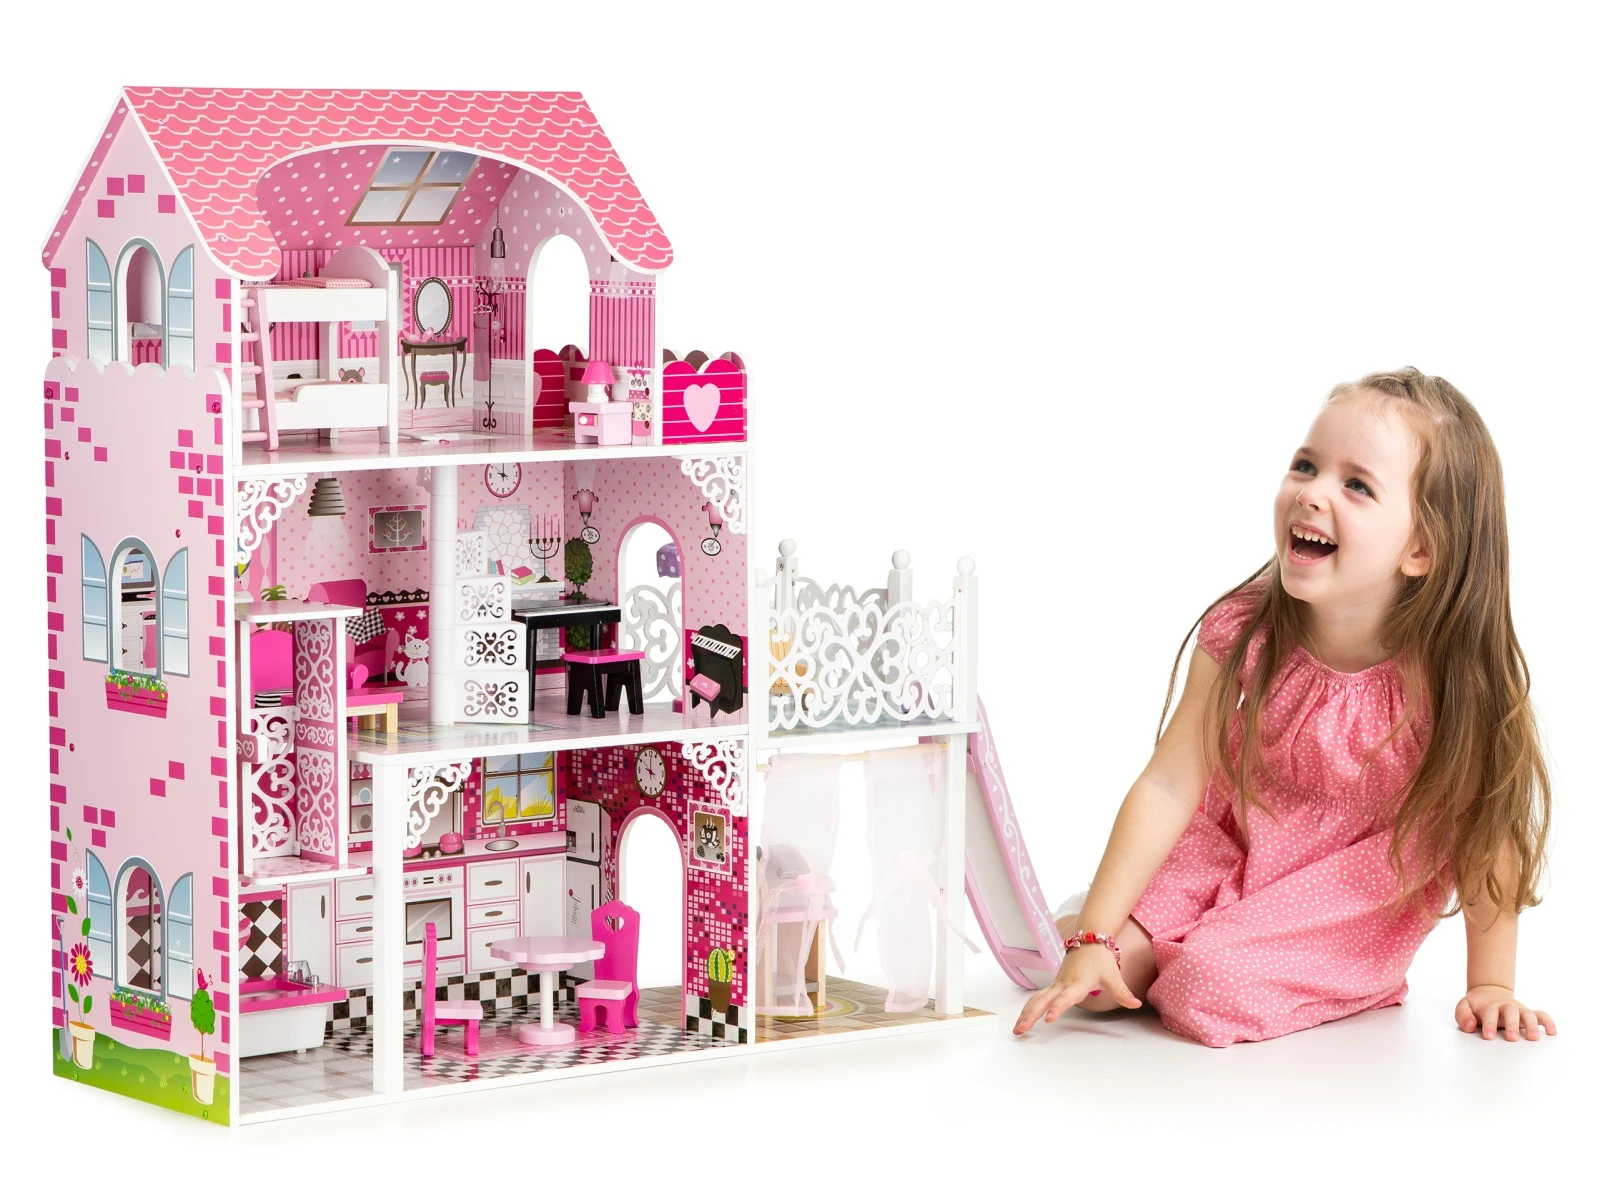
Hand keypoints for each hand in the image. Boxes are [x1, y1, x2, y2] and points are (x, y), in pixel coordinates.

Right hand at [1013, 944, 1141, 1034]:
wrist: (1089, 938)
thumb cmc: (1100, 958)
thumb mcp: (1113, 976)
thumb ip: (1123, 993)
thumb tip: (1136, 1004)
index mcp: (1076, 983)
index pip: (1065, 998)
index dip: (1057, 1008)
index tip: (1048, 1019)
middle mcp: (1063, 984)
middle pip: (1042, 1000)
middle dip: (1030, 1015)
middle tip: (1021, 1030)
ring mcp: (1056, 984)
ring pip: (1036, 999)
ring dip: (1025, 1013)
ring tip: (1017, 1030)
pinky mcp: (1054, 984)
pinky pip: (1037, 997)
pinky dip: (1028, 1007)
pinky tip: (1022, 1019)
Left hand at [1455, 985, 1555, 1041]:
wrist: (1489, 992)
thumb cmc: (1477, 1006)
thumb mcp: (1464, 1006)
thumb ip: (1463, 1015)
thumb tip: (1470, 1026)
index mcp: (1489, 1006)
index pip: (1489, 1013)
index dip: (1489, 1024)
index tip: (1488, 1037)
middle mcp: (1506, 1007)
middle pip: (1511, 1012)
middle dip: (1512, 1025)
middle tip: (1512, 1038)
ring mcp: (1519, 1010)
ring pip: (1528, 1014)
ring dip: (1531, 1025)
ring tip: (1534, 1038)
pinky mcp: (1528, 1013)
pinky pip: (1541, 1015)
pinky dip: (1547, 1022)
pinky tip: (1552, 1032)